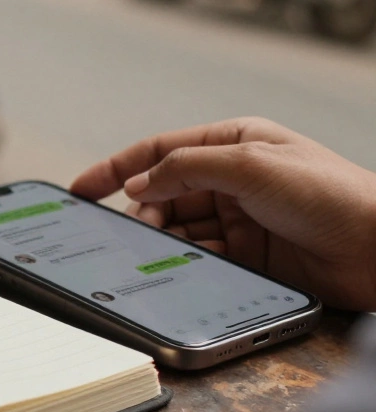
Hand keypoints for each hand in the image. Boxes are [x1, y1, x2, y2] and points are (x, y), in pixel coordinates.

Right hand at [71, 117, 375, 310]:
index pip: (159, 151)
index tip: (80, 190)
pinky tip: (177, 268)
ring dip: (162, 240)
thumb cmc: (331, 195)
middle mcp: (233, 177)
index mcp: (233, 142)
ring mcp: (241, 217)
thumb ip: (185, 170)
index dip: (115, 169)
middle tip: (134, 232)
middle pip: (163, 193)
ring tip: (156, 252)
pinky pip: (201, 256)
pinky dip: (184, 262)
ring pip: (178, 228)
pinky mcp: (249, 255)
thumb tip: (138, 185)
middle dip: (142, 211)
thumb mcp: (249, 166)